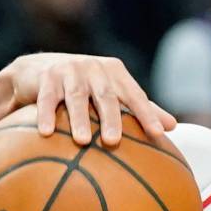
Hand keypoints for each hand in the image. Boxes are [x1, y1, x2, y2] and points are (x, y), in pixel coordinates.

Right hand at [0, 53, 177, 148]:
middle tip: (114, 141)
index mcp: (115, 73)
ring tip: (81, 141)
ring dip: (78, 119)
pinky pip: (46, 99)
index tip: (159, 134)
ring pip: (76, 97)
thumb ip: (140, 107)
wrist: (38, 68)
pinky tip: (46, 133)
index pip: (135, 95)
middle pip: (106, 96)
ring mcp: (69, 71)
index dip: (147, 113)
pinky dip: (45, 115)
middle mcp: (94, 68)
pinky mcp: (46, 78)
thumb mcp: (111, 92)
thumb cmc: (84, 86)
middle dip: (111, 118)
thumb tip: (172, 126)